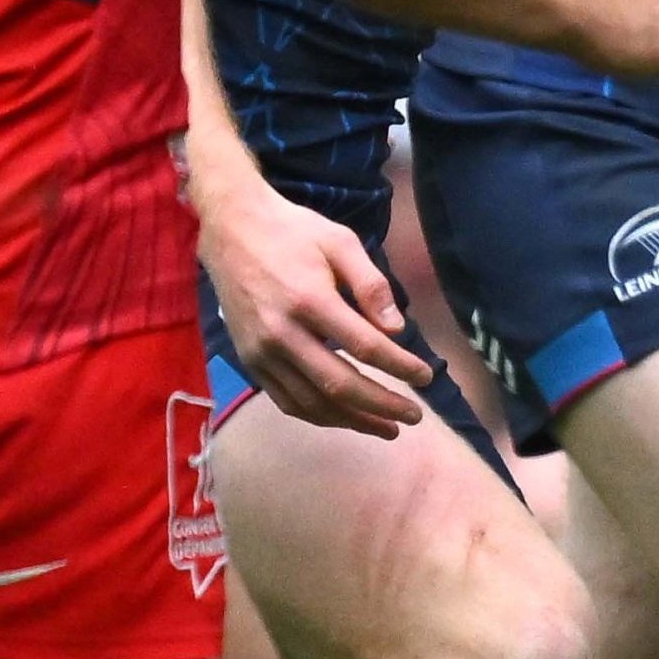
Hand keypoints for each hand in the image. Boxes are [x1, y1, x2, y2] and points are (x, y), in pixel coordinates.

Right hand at [200, 175, 434, 437]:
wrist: (231, 230)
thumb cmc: (293, 232)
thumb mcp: (340, 242)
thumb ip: (371, 285)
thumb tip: (397, 331)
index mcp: (309, 300)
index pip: (365, 347)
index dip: (401, 366)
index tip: (427, 376)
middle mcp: (281, 333)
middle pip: (339, 385)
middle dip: (382, 405)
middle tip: (415, 416)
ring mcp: (261, 352)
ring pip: (311, 402)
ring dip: (353, 421)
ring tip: (387, 428)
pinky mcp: (249, 361)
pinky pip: (286, 400)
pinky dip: (319, 416)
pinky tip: (345, 418)